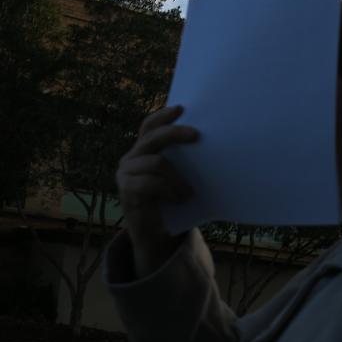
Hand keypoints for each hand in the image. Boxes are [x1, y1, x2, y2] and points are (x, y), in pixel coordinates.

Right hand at [116, 105, 198, 277]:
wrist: (156, 233)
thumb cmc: (172, 202)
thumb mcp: (179, 178)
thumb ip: (185, 161)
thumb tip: (215, 145)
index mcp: (143, 150)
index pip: (149, 126)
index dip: (163, 115)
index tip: (182, 108)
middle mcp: (131, 158)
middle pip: (153, 137)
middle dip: (175, 133)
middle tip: (197, 135)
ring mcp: (125, 173)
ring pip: (157, 162)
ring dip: (177, 178)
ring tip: (189, 192)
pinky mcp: (126, 190)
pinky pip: (152, 183)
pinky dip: (170, 190)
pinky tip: (179, 199)